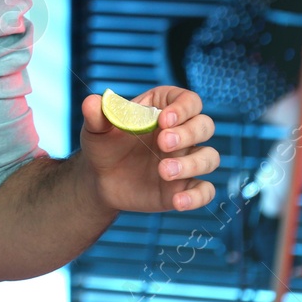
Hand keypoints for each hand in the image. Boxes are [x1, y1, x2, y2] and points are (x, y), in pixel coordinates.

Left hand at [77, 87, 217, 212]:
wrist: (100, 178)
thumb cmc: (103, 145)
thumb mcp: (96, 129)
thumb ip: (96, 115)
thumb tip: (91, 102)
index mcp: (163, 109)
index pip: (188, 100)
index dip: (183, 108)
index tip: (165, 119)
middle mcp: (182, 132)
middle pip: (204, 126)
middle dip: (188, 133)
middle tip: (163, 143)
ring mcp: (186, 160)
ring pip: (210, 157)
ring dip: (192, 164)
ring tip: (163, 171)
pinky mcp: (185, 186)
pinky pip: (205, 190)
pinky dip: (197, 196)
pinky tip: (177, 200)